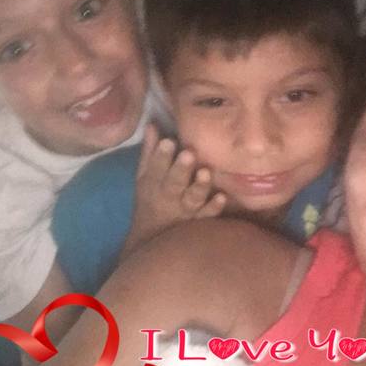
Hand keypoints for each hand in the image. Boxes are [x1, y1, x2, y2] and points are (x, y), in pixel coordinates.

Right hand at [125, 125, 225, 250]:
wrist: (151, 241)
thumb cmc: (149, 202)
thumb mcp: (143, 178)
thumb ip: (149, 152)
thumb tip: (152, 124)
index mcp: (153, 184)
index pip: (155, 168)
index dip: (161, 156)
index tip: (169, 141)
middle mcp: (169, 197)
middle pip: (174, 183)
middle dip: (181, 169)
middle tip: (188, 154)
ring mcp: (185, 211)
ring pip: (192, 198)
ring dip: (199, 186)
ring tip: (205, 172)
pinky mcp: (198, 223)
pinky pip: (207, 215)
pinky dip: (214, 207)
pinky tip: (221, 197)